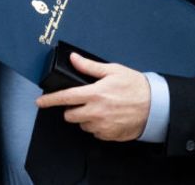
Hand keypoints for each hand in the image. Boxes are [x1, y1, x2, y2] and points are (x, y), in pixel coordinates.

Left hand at [35, 54, 150, 141]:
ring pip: (82, 124)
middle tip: (84, 101)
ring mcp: (102, 126)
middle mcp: (96, 112)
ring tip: (100, 108)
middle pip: (70, 115)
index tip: (39, 102)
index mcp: (94, 94)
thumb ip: (89, 67)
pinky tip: (108, 117)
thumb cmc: (135, 86)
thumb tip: (73, 59)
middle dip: (72, 109)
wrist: (155, 106)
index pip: (65, 98)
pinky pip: (95, 132)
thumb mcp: (112, 70)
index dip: (49, 100)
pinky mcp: (109, 135)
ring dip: (85, 118)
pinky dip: (97, 126)